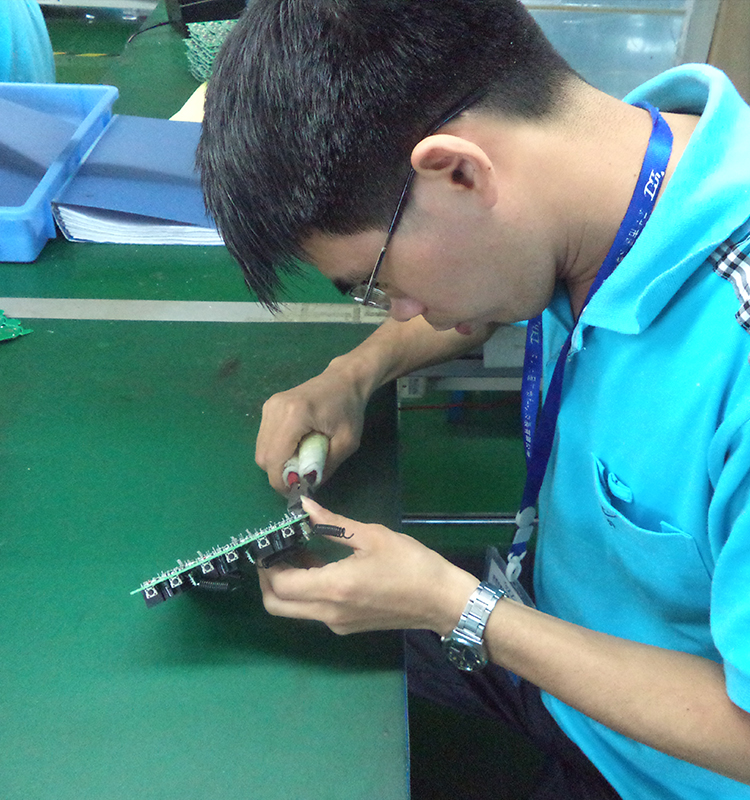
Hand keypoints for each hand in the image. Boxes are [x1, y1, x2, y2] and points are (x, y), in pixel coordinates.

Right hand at [255, 364, 368, 492]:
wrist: (344, 379)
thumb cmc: (349, 410)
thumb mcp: (346, 443)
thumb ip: (325, 466)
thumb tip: (307, 487)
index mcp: (295, 415)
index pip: (275, 459)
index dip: (282, 482)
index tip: (298, 490)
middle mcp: (275, 409)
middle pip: (263, 457)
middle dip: (279, 475)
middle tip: (301, 477)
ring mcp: (269, 407)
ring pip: (261, 450)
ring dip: (277, 464)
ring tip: (300, 461)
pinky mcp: (268, 408)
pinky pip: (264, 440)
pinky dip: (277, 451)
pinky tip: (295, 448)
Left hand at [257, 497, 478, 634]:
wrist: (442, 600)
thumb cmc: (410, 564)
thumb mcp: (373, 536)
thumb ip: (333, 522)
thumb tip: (306, 506)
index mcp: (334, 587)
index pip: (281, 584)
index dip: (267, 565)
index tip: (268, 543)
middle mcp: (329, 612)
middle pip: (277, 606)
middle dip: (267, 580)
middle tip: (274, 553)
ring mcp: (337, 623)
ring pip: (294, 610)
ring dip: (287, 585)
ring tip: (299, 551)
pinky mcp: (347, 626)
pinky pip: (313, 611)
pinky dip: (306, 591)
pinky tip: (320, 565)